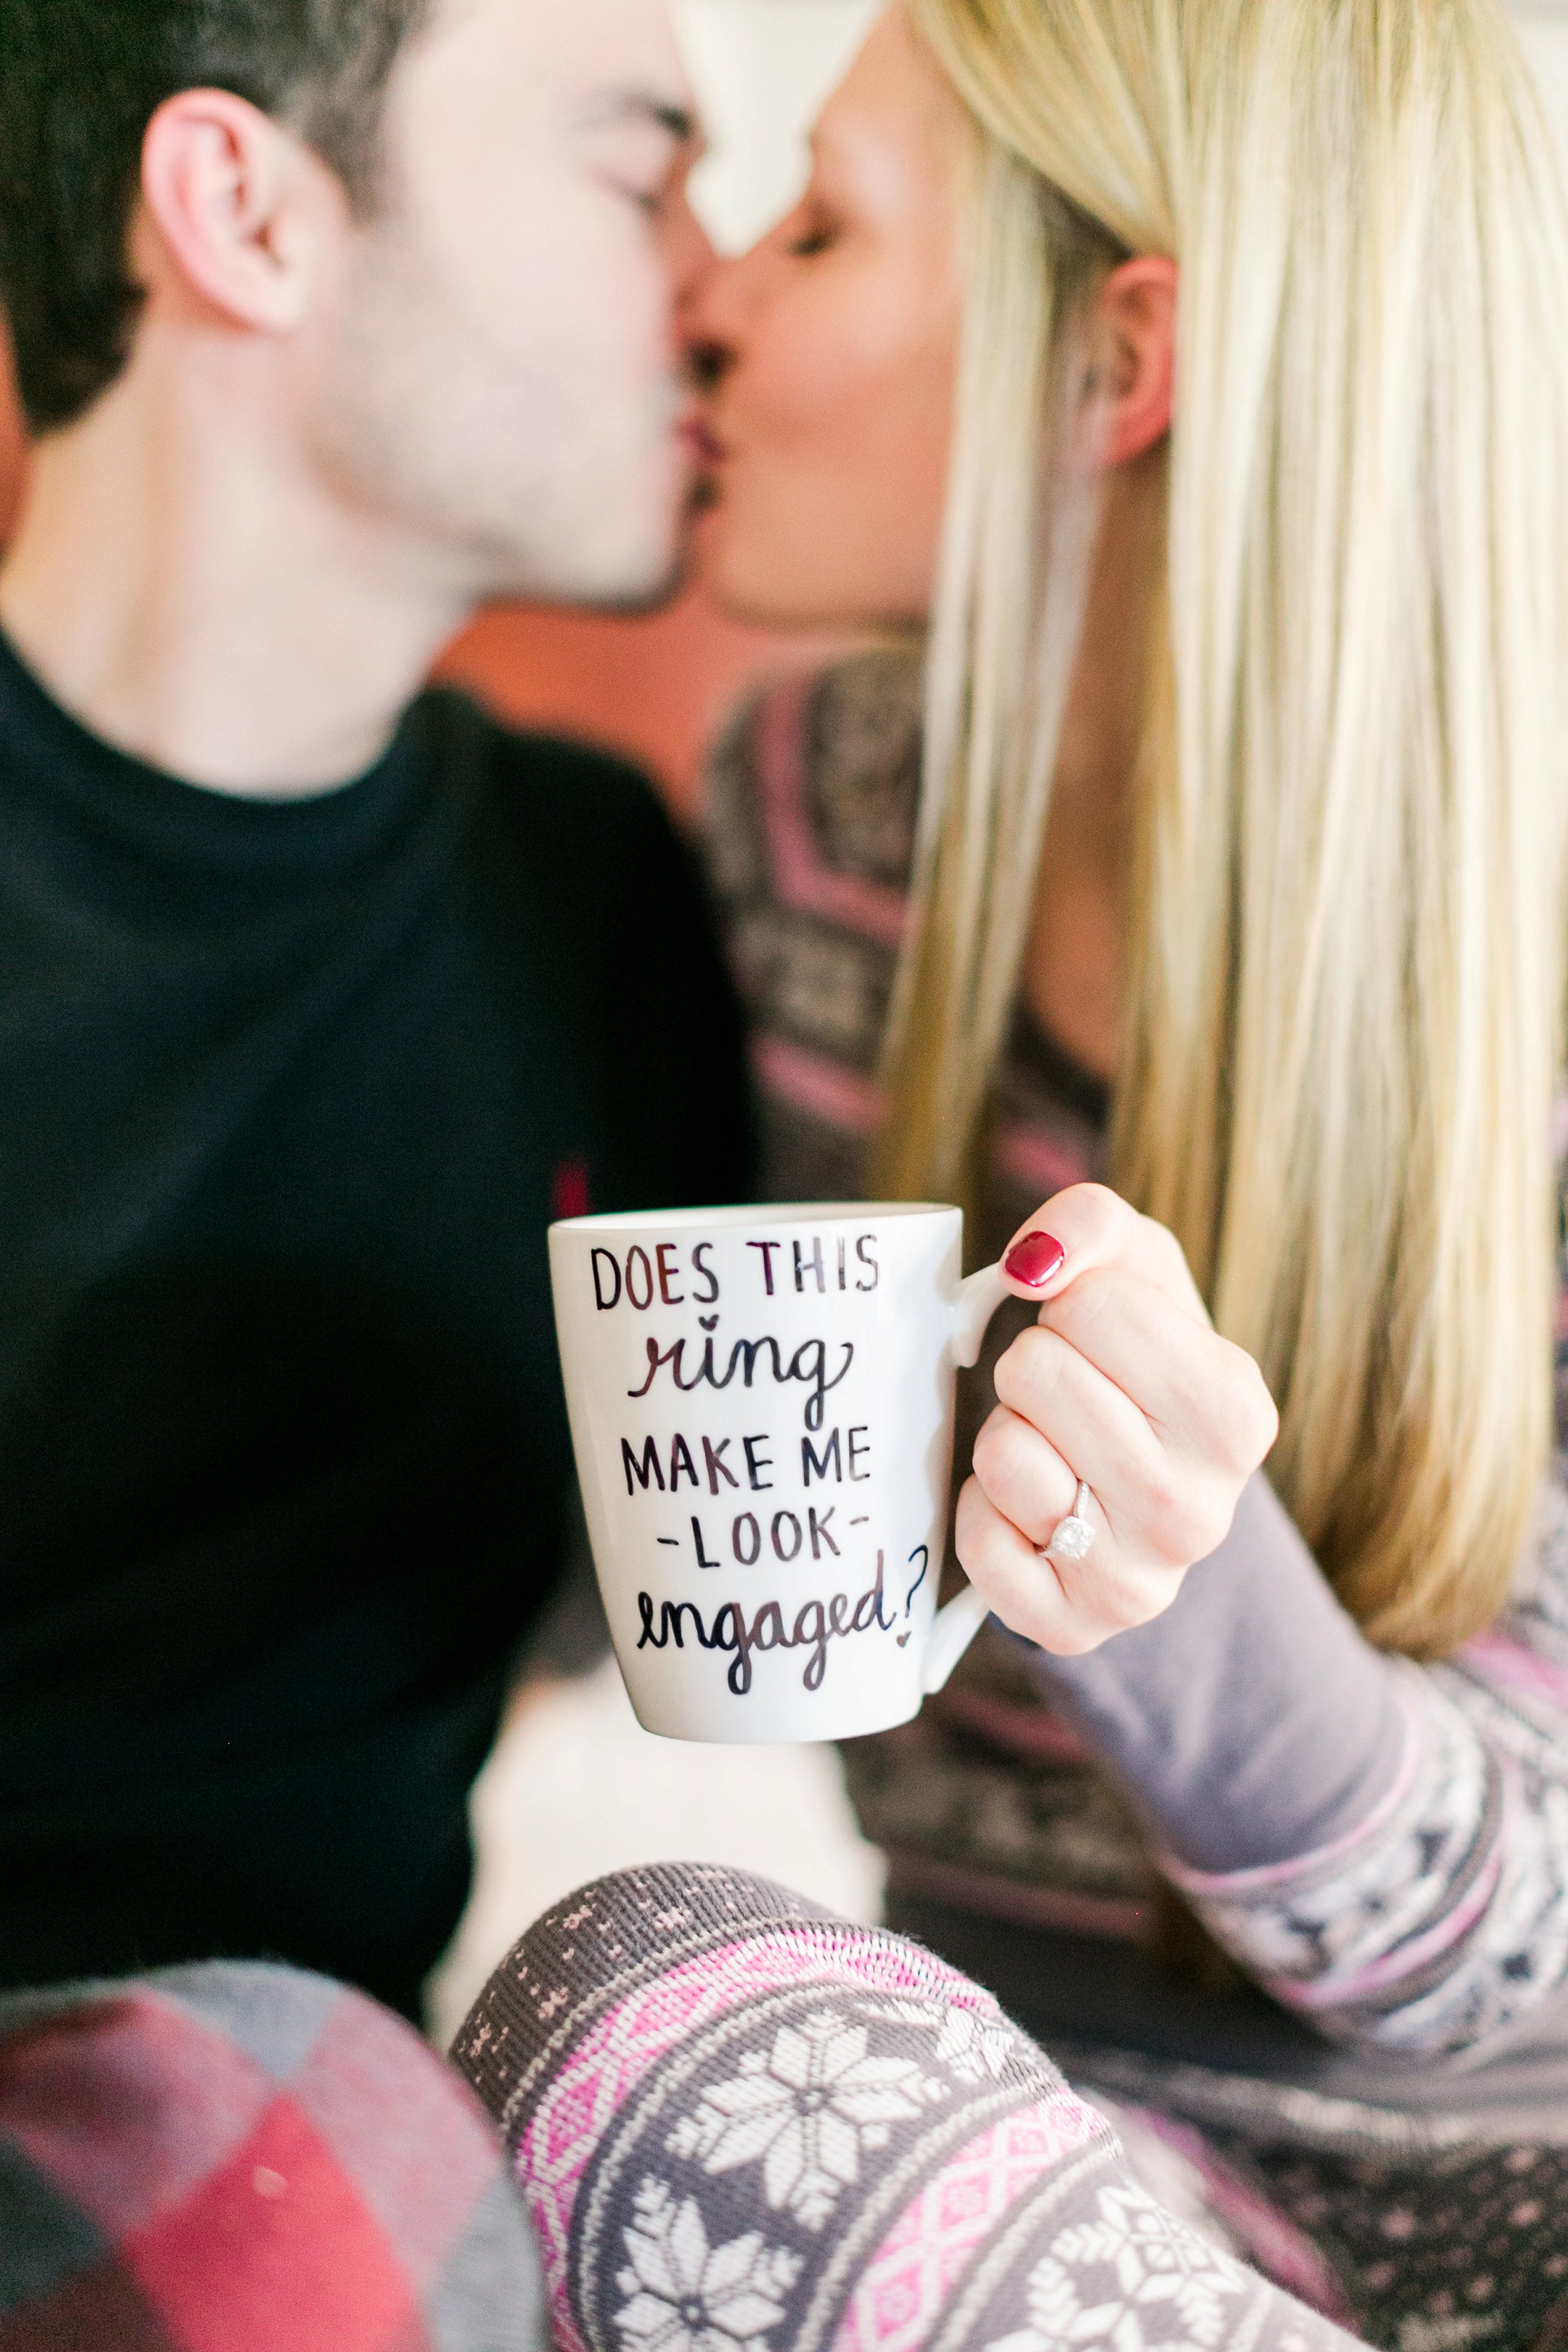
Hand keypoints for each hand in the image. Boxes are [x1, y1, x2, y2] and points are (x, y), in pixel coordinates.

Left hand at [958, 1185, 1278, 1654]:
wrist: (1146, 1492)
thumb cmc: (1136, 1363)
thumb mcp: (1135, 1271)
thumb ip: (1090, 1224)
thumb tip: (1032, 1262)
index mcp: (1238, 1415)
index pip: (1089, 1305)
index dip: (1071, 1306)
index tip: (1097, 1340)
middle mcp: (1201, 1511)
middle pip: (1034, 1371)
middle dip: (1034, 1369)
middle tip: (1068, 1398)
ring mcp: (1139, 1584)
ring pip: (1002, 1454)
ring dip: (1007, 1435)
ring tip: (1054, 1451)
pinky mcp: (1071, 1629)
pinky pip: (977, 1541)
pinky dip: (983, 1511)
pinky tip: (1031, 1513)